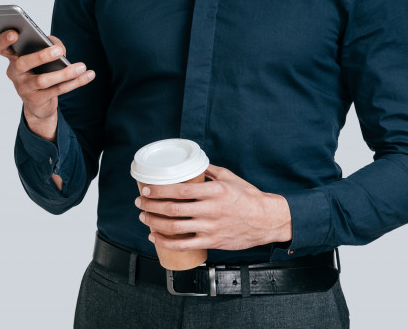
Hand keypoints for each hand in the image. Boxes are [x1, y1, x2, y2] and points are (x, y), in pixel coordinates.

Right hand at [0, 31, 95, 142]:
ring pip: (43, 80)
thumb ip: (49, 44)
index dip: (3, 40)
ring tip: (82, 66)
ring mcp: (24, 88)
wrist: (38, 103)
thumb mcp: (41, 56)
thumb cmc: (40, 70)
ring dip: (65, 73)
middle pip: (24, 63)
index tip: (15, 33)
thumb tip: (59, 48)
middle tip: (59, 50)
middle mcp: (14, 72)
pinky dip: (75, 82)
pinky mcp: (36, 100)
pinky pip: (58, 90)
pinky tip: (89, 75)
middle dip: (42, 56)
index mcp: (13, 57)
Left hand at [135, 165, 292, 251]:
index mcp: (214, 191)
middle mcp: (211, 209)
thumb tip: (193, 163)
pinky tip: (155, 237)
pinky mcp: (212, 241)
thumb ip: (210, 170)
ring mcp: (211, 227)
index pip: (180, 190)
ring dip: (154, 222)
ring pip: (175, 227)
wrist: (266, 220)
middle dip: (151, 206)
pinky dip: (166, 242)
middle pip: (173, 209)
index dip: (160, 191)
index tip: (148, 189)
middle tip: (140, 202)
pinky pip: (184, 244)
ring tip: (144, 217)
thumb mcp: (230, 177)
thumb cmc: (249, 197)